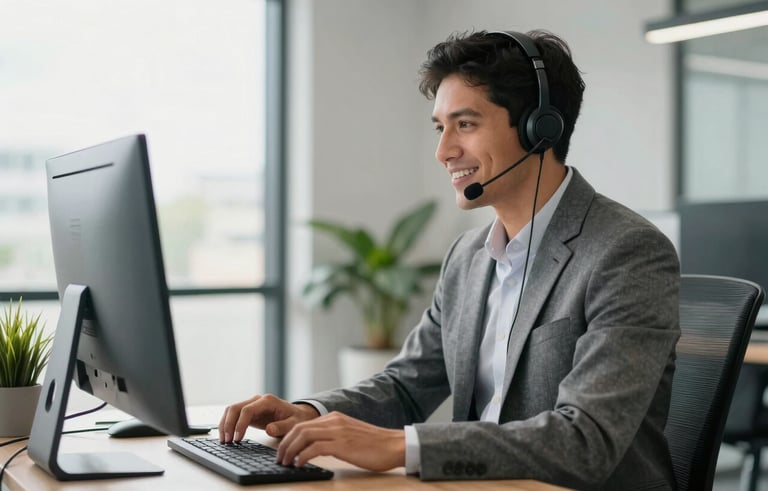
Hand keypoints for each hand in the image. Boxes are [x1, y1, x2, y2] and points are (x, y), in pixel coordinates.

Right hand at [218, 394, 319, 442]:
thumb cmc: (296, 418)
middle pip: (235, 408)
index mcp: (268, 401)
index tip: (237, 438)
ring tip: (224, 441)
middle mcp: (257, 400)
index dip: (240, 424)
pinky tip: (226, 436)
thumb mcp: (294, 423)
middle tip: (227, 441)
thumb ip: (283, 426)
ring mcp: (252, 404)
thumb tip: (269, 429)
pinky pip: (234, 415)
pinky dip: (227, 424)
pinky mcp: (249, 411)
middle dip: (228, 424)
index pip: (248, 410)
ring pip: (231, 410)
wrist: (298, 414)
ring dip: (225, 424)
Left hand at [277, 411, 404, 471]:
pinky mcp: (343, 444)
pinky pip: (315, 448)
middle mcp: (334, 421)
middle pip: (299, 429)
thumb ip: (335, 436)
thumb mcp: (351, 434)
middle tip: (280, 458)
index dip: (288, 438)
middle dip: (284, 444)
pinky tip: (300, 464)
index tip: (283, 451)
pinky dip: (303, 456)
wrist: (395, 445)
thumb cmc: (376, 445)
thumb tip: (316, 448)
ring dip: (290, 450)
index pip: (303, 424)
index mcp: (335, 418)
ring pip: (304, 436)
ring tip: (286, 463)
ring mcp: (338, 432)